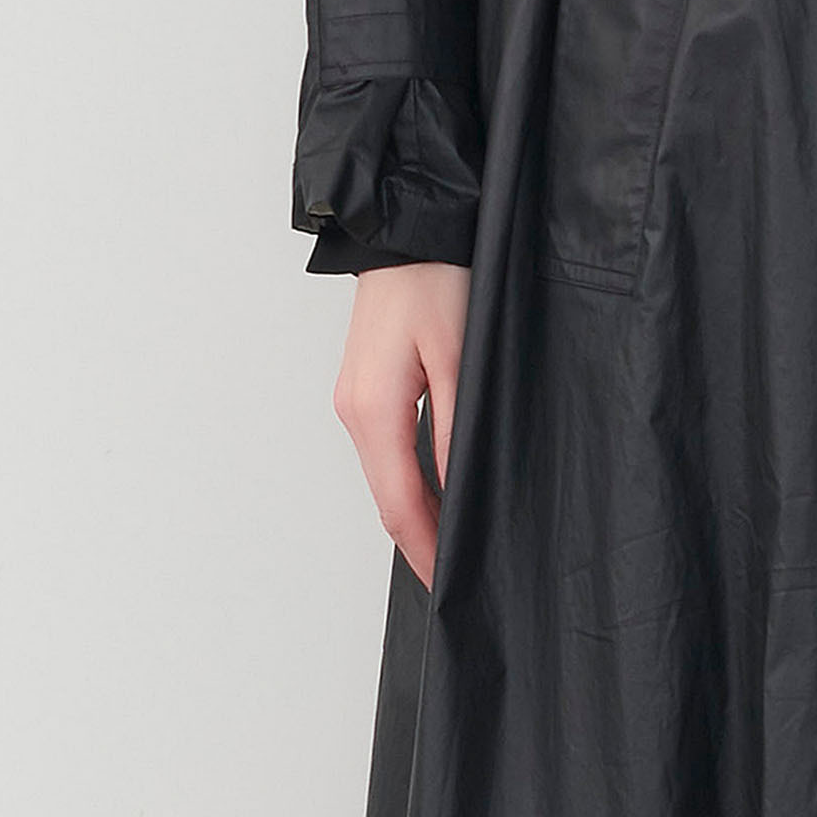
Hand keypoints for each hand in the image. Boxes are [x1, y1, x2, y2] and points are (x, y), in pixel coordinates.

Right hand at [334, 262, 471, 589]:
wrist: (404, 231)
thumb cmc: (435, 280)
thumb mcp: (461, 357)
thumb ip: (458, 431)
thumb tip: (464, 492)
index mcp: (375, 410)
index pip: (401, 505)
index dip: (427, 550)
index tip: (452, 584)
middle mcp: (354, 412)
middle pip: (387, 500)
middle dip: (422, 543)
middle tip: (461, 578)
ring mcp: (353, 402)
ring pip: (384, 479)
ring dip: (416, 514)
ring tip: (456, 544)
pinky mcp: (362, 390)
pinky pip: (384, 453)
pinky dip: (408, 484)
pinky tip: (437, 494)